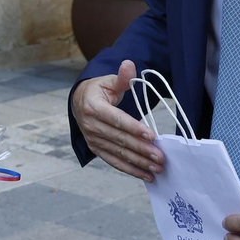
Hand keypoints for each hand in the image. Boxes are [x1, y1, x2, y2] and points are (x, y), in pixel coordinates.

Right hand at [71, 59, 162, 180]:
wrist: (79, 101)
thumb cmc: (99, 90)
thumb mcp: (108, 81)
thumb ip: (122, 77)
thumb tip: (129, 65)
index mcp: (93, 106)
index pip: (116, 119)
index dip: (134, 128)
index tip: (151, 136)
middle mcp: (90, 125)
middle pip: (119, 139)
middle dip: (141, 149)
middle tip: (160, 156)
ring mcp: (92, 139)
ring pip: (118, 153)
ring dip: (139, 162)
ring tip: (157, 168)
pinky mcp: (96, 149)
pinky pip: (114, 161)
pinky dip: (130, 169)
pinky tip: (146, 175)